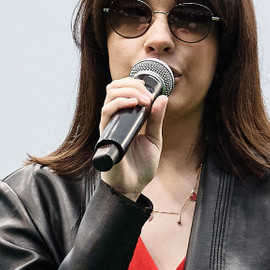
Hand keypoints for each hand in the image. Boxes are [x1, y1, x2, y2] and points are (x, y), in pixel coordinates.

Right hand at [98, 76, 167, 199]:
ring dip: (128, 91)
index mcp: (125, 118)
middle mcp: (114, 119)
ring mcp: (109, 126)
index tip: (149, 89)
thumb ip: (157, 119)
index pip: (122, 90)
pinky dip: (119, 104)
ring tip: (144, 98)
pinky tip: (133, 104)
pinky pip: (107, 113)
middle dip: (131, 84)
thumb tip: (162, 98)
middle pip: (113, 88)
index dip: (133, 83)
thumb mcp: (154, 138)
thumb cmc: (141, 166)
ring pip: (109, 96)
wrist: (133, 186)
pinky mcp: (106, 135)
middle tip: (147, 93)